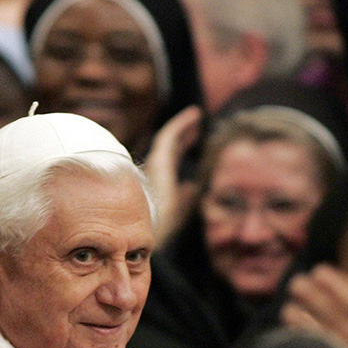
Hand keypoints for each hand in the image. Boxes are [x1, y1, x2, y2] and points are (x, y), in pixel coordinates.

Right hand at [143, 105, 202, 244]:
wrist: (150, 232)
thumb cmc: (164, 228)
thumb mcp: (179, 211)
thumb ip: (185, 198)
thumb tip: (192, 185)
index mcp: (160, 182)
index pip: (173, 159)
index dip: (183, 145)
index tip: (196, 135)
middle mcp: (155, 171)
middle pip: (171, 148)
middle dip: (184, 135)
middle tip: (197, 125)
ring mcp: (155, 164)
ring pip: (169, 139)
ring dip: (183, 126)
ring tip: (197, 115)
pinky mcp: (159, 160)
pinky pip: (169, 136)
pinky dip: (181, 123)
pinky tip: (194, 115)